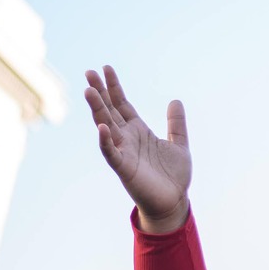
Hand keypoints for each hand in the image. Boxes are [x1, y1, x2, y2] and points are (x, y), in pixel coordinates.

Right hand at [84, 65, 190, 232]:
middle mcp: (127, 138)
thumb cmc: (174, 176)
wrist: (174, 201)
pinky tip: (101, 128)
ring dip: (97, 109)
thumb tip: (175, 100)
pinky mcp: (124, 168)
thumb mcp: (179, 144)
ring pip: (106, 126)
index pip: (122, 104)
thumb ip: (176, 124)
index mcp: (138, 131)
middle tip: (89, 72)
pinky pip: (111, 153)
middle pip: (109, 110)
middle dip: (99, 92)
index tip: (105, 68)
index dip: (114, 87)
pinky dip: (105, 141)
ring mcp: (123, 152)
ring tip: (89, 91)